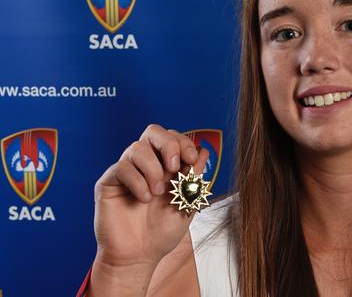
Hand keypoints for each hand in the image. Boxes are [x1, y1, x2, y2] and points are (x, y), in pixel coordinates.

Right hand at [92, 124, 209, 268]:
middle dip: (169, 144)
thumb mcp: (187, 204)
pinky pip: (121, 167)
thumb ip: (195, 179)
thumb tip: (205, 151)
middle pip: (153, 131)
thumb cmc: (161, 233)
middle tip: (175, 166)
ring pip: (137, 147)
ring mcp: (127, 172)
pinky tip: (144, 199)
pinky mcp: (109, 182)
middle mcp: (146, 165)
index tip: (193, 159)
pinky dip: (137, 182)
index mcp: (166, 167)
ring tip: (158, 193)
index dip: (185, 142)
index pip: (173, 138)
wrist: (139, 257)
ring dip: (153, 169)